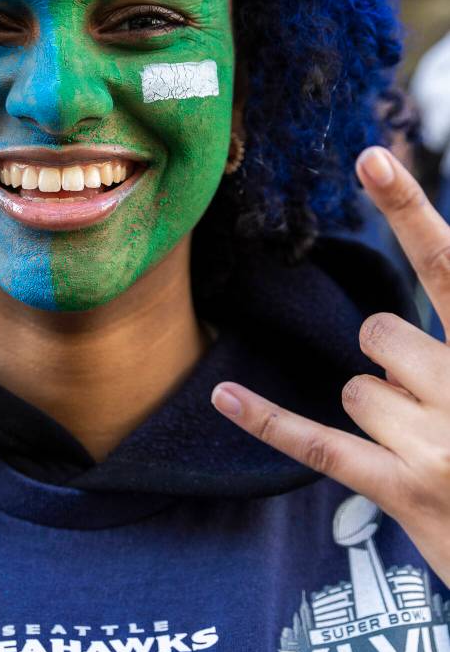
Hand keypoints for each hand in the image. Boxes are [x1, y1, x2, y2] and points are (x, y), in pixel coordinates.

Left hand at [211, 146, 449, 585]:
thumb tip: (387, 337)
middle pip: (381, 336)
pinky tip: (224, 394)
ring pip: (359, 390)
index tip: (371, 161)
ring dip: (383, 416)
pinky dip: (268, 420)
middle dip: (394, 364)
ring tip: (433, 454)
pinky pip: (317, 442)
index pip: (448, 269)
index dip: (410, 211)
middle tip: (436, 409)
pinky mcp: (404, 491)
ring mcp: (438, 445)